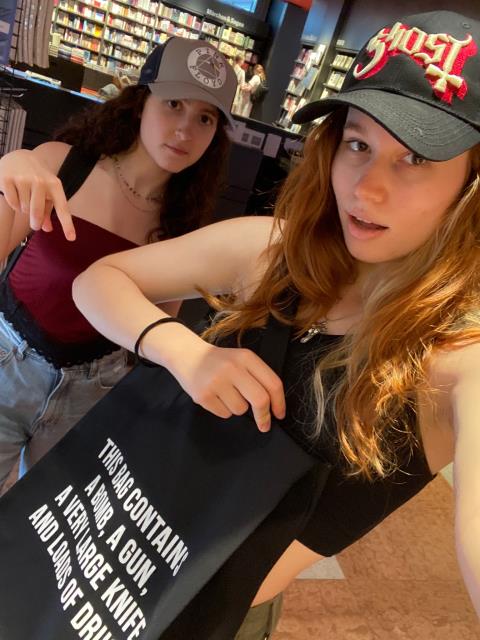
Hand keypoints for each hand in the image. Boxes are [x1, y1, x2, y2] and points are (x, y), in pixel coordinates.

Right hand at [0, 149, 75, 240]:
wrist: (19, 156)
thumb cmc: (38, 178)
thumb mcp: (48, 191)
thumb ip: (48, 210)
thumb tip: (47, 229)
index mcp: (54, 185)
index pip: (62, 208)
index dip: (67, 225)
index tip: (71, 238)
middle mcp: (40, 181)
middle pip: (37, 213)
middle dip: (35, 223)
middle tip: (35, 226)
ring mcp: (23, 179)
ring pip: (23, 209)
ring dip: (23, 209)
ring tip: (24, 198)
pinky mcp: (7, 179)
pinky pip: (12, 203)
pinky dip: (13, 204)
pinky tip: (15, 194)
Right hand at [170, 339, 285, 431]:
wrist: (187, 355)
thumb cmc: (220, 361)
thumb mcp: (241, 359)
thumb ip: (258, 377)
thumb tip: (273, 405)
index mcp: (246, 358)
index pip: (272, 383)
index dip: (279, 403)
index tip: (279, 414)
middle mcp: (232, 368)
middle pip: (260, 400)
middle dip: (264, 416)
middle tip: (264, 425)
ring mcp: (217, 382)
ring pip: (241, 410)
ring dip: (237, 408)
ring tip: (226, 393)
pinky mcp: (203, 395)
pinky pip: (224, 414)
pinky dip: (223, 409)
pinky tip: (215, 396)